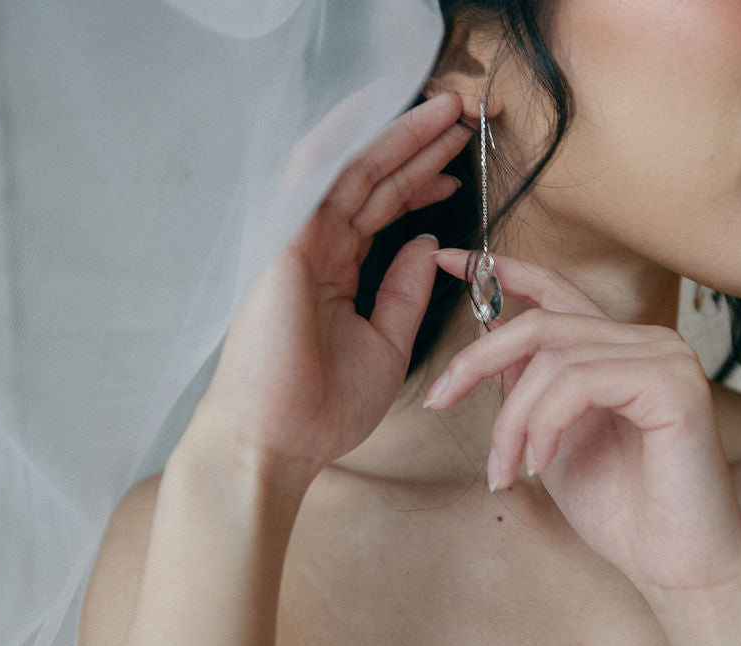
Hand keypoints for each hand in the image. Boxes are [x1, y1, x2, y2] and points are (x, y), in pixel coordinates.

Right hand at [195, 94, 471, 477]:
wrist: (276, 442)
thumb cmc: (323, 407)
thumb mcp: (386, 344)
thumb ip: (404, 291)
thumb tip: (425, 243)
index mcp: (335, 271)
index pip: (382, 210)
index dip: (422, 182)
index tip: (460, 167)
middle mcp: (314, 247)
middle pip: (373, 181)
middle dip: (420, 146)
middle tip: (463, 116)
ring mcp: (296, 240)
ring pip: (352, 171)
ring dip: (399, 136)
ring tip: (446, 110)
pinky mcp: (282, 242)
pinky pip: (312, 176)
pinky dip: (341, 140)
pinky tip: (375, 108)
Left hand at [427, 251, 740, 595]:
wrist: (677, 567)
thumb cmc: (619, 510)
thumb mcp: (549, 438)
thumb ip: (527, 385)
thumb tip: (487, 330)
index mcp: (617, 348)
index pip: (554, 290)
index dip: (498, 271)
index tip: (445, 260)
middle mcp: (645, 340)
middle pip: (539, 322)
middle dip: (475, 361)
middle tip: (438, 401)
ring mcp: (664, 356)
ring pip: (551, 358)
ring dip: (511, 420)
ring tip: (503, 470)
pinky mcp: (674, 383)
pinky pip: (579, 383)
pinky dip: (545, 425)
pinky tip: (540, 464)